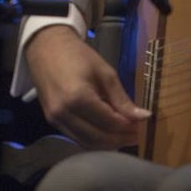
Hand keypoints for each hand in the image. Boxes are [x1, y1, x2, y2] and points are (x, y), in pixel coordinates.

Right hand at [25, 25, 149, 149]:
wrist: (46, 46)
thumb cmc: (77, 55)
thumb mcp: (104, 72)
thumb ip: (122, 99)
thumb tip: (144, 117)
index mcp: (78, 97)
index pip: (109, 122)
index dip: (128, 127)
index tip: (141, 125)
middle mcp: (64, 113)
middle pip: (98, 137)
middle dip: (120, 139)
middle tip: (136, 134)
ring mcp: (55, 119)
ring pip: (86, 142)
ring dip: (107, 144)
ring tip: (124, 137)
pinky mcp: (51, 120)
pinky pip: (76, 137)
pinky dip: (93, 140)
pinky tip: (105, 134)